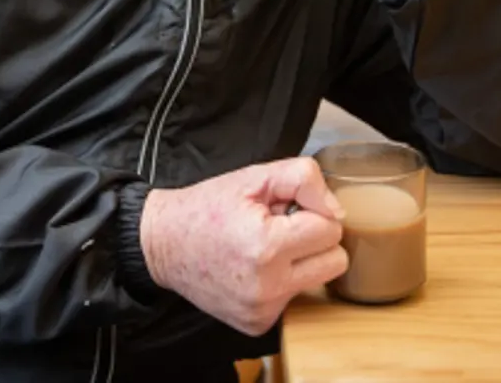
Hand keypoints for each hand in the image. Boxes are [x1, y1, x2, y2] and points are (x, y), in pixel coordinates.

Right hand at [139, 157, 347, 335]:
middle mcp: (267, 286)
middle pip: (334, 262)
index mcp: (267, 245)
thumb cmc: (206, 207)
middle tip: (283, 227)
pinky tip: (254, 268)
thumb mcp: (253, 176)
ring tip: (265, 247)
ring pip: (316, 281)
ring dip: (300, 262)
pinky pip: (292, 299)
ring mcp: (262, 310)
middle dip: (315, 239)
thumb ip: (303, 179)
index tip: (287, 208)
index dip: (312, 211)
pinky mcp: (258, 324)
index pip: (330, 229)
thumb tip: (336, 211)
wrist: (163, 244)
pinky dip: (281, 281)